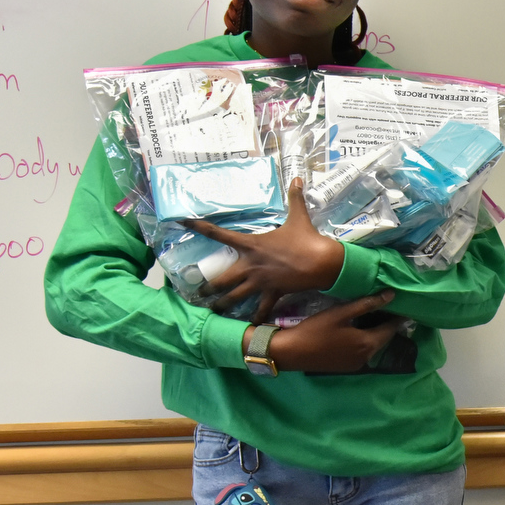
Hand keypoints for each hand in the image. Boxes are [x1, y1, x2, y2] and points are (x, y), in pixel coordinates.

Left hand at [189, 177, 345, 321]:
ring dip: (222, 306)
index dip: (198, 227)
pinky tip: (251, 325)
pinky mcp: (273, 293)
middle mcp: (250, 266)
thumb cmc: (307, 239)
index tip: (182, 222)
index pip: (218, 233)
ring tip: (213, 311)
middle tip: (198, 293)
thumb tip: (299, 179)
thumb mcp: (299, 217)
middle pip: (221, 280)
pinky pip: (261, 309)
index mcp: (251, 245)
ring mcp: (260, 282)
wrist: (322, 262)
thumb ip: (295, 198)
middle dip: (207, 288)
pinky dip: (256, 318)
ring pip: (234, 297)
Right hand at [240, 292, 400, 373]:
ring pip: (373, 346)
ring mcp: (356, 365)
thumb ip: (366, 304)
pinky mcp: (346, 367)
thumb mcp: (340, 313)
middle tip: (389, 310)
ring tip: (375, 318)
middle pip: (383, 339)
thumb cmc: (315, 330)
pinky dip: (364, 342)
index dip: (397, 318)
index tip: (404, 308)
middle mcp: (366, 357)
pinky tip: (358, 331)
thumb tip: (391, 295)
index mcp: (367, 343)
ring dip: (375, 334)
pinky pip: (362, 352)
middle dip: (387, 326)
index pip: (390, 329)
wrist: (290, 352)